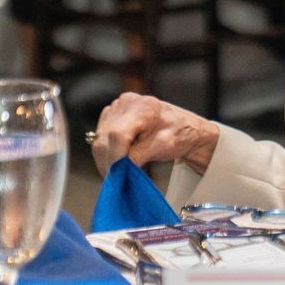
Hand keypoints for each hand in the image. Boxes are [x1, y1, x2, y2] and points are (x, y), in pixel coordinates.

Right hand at [92, 93, 219, 175]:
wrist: (185, 127)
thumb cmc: (179, 133)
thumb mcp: (163, 146)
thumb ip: (139, 156)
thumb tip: (119, 170)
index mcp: (143, 106)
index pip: (118, 134)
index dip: (115, 157)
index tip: (117, 176)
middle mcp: (126, 102)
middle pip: (106, 138)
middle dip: (109, 163)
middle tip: (117, 181)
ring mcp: (117, 107)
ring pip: (100, 140)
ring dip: (106, 160)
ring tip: (118, 173)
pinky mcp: (112, 114)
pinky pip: (101, 138)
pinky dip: (107, 153)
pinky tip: (118, 161)